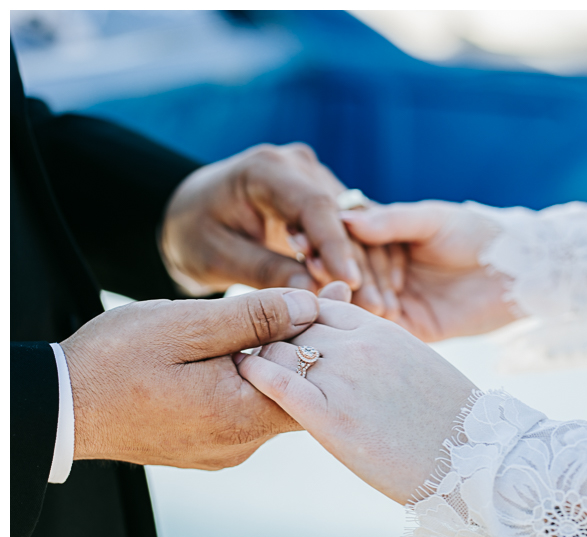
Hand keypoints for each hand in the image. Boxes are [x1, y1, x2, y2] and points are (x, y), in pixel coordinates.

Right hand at [62, 288, 318, 469]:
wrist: (63, 408)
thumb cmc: (115, 362)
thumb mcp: (184, 325)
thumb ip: (252, 319)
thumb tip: (308, 307)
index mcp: (241, 415)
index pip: (314, 383)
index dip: (330, 338)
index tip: (340, 295)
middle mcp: (241, 443)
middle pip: (299, 396)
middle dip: (310, 349)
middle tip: (325, 301)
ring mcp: (224, 450)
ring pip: (272, 404)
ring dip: (280, 365)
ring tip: (286, 320)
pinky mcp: (207, 448)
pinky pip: (245, 413)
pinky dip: (253, 382)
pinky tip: (246, 352)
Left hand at [160, 143, 403, 316]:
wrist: (195, 216)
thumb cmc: (197, 235)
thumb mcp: (219, 257)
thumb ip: (264, 271)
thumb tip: (313, 293)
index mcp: (267, 169)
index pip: (313, 205)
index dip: (335, 246)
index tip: (351, 283)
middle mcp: (299, 166)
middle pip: (342, 217)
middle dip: (359, 266)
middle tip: (375, 310)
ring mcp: (316, 180)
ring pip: (356, 228)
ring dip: (370, 270)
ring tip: (383, 311)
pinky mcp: (326, 200)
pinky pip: (353, 235)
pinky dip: (363, 266)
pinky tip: (378, 300)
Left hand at [237, 299, 474, 503]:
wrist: (474, 464)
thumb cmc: (450, 427)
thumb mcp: (417, 370)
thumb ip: (381, 355)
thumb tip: (361, 362)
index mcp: (383, 330)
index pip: (321, 306)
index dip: (297, 319)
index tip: (283, 335)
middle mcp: (361, 345)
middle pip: (294, 323)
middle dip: (272, 336)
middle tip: (250, 350)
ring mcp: (345, 378)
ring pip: (280, 347)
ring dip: (261, 356)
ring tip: (244, 369)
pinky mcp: (331, 417)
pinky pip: (278, 381)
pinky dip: (256, 373)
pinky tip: (245, 374)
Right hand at [340, 200, 519, 340]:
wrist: (517, 274)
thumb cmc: (478, 235)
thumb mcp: (433, 221)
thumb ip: (392, 222)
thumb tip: (346, 220)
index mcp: (384, 240)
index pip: (348, 244)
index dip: (330, 246)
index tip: (311, 245)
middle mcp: (383, 272)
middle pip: (349, 276)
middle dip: (343, 277)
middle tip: (339, 280)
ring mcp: (393, 302)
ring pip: (361, 305)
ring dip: (357, 304)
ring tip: (361, 302)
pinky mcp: (409, 330)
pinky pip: (382, 332)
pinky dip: (371, 328)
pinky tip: (368, 324)